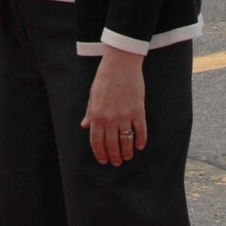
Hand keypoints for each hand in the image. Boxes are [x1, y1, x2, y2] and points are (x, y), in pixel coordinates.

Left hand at [82, 45, 147, 166]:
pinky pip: (140, 131)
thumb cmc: (104, 78)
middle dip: (114, 157)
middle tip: (117, 162)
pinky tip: (139, 146)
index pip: (96, 142)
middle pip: (111, 145)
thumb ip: (90, 113)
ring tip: (127, 157)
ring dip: (126, 152)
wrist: (121, 63)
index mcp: (96, 115)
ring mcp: (125, 115)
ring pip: (126, 141)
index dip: (100, 154)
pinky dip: (140, 140)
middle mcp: (110, 118)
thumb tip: (85, 126)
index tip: (103, 161)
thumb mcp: (93, 96)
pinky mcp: (138, 110)